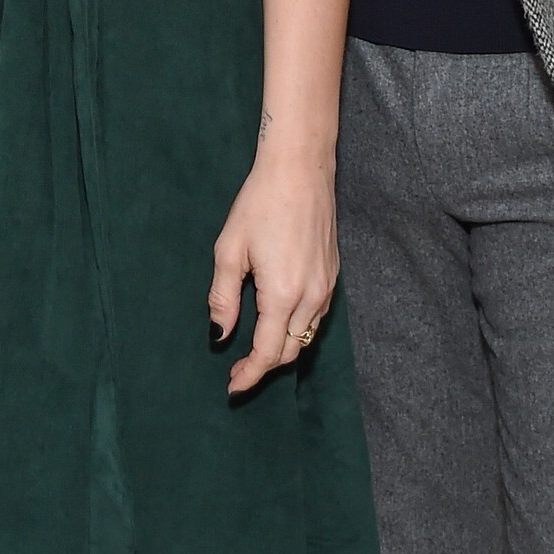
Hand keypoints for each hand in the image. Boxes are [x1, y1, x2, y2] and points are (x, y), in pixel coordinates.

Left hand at [209, 151, 338, 395]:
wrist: (301, 167)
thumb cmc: (260, 202)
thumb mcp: (230, 249)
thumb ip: (222, 298)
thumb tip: (219, 336)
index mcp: (283, 293)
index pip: (268, 353)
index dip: (250, 375)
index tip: (232, 386)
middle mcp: (311, 295)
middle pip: (290, 350)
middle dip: (265, 366)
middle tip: (238, 368)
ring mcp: (327, 285)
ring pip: (306, 335)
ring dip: (282, 348)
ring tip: (255, 348)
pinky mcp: (333, 273)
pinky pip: (316, 316)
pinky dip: (297, 327)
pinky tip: (278, 319)